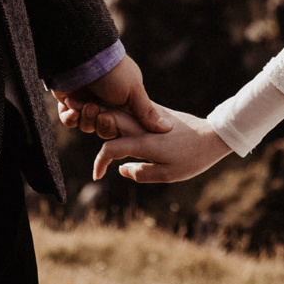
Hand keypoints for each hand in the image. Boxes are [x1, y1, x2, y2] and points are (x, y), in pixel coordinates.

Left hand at [57, 52, 168, 141]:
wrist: (83, 58)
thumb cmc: (113, 72)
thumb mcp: (134, 91)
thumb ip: (147, 112)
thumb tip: (168, 129)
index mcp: (123, 100)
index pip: (122, 125)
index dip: (116, 126)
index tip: (110, 117)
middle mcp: (106, 102)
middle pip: (105, 129)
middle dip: (100, 123)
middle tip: (97, 109)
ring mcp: (87, 101)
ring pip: (87, 126)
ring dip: (86, 118)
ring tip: (86, 104)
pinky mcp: (70, 102)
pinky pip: (70, 120)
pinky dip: (70, 117)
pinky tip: (72, 109)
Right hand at [94, 106, 229, 184]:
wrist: (213, 135)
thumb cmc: (193, 158)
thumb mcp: (168, 175)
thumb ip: (141, 173)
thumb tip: (121, 170)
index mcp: (145, 143)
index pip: (110, 150)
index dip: (99, 164)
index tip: (97, 176)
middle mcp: (143, 125)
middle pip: (108, 117)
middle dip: (88, 116)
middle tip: (70, 113)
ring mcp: (149, 115)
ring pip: (117, 108)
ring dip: (99, 109)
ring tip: (82, 108)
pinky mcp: (155, 111)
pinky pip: (129, 107)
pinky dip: (115, 108)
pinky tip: (107, 110)